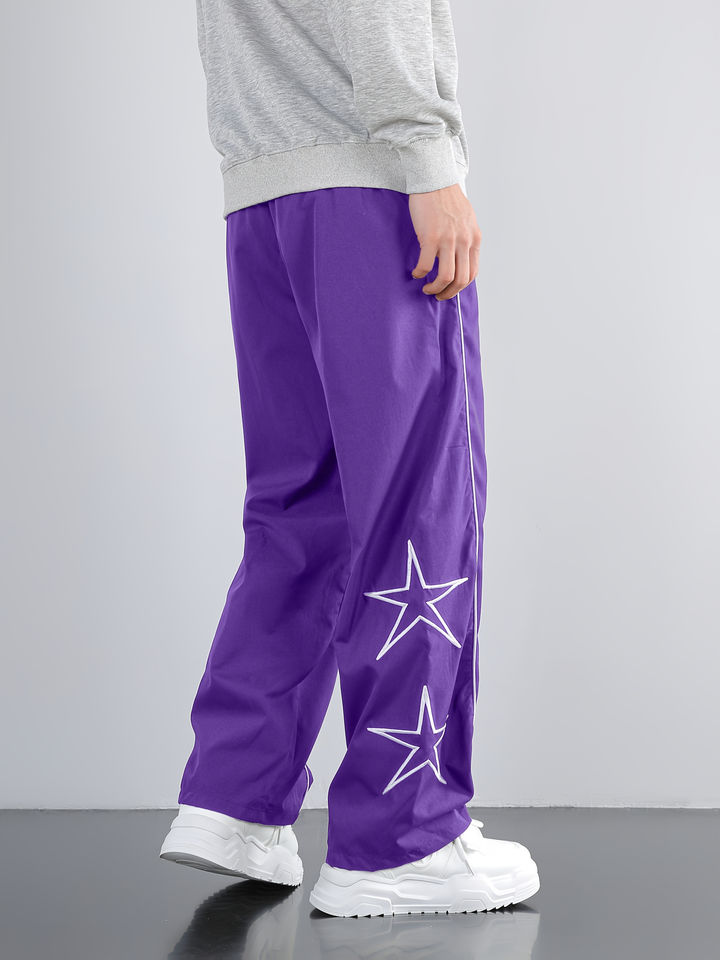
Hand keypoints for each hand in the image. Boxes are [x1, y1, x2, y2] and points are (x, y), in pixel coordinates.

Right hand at [409, 184, 481, 299]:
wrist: (434, 179)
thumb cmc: (446, 198)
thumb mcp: (466, 219)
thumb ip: (465, 237)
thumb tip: (459, 256)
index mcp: (474, 238)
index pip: (472, 272)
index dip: (460, 286)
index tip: (450, 289)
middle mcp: (464, 241)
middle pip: (461, 280)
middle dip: (448, 293)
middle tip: (438, 295)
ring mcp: (448, 240)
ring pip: (445, 277)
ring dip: (435, 288)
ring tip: (426, 288)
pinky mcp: (431, 237)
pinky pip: (427, 265)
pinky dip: (420, 273)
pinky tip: (415, 272)